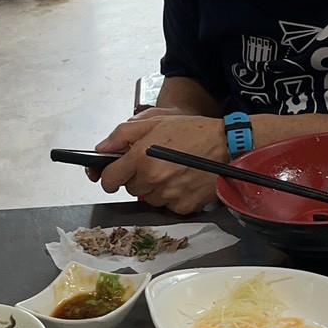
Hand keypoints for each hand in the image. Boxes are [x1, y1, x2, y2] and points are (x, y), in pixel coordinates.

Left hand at [96, 112, 227, 212]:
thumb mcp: (154, 121)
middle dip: (137, 178)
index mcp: (141, 158)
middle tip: (154, 163)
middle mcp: (153, 179)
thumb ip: (122, 135)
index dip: (109, 176)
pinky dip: (171, 197)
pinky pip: (167, 206)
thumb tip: (102, 149)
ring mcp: (168, 195)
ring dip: (154, 188)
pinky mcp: (183, 206)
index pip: (109, 179)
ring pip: (148, 199)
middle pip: (130, 189)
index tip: (114, 174)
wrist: (225, 145)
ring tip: (171, 171)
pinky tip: (182, 181)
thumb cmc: (192, 131)